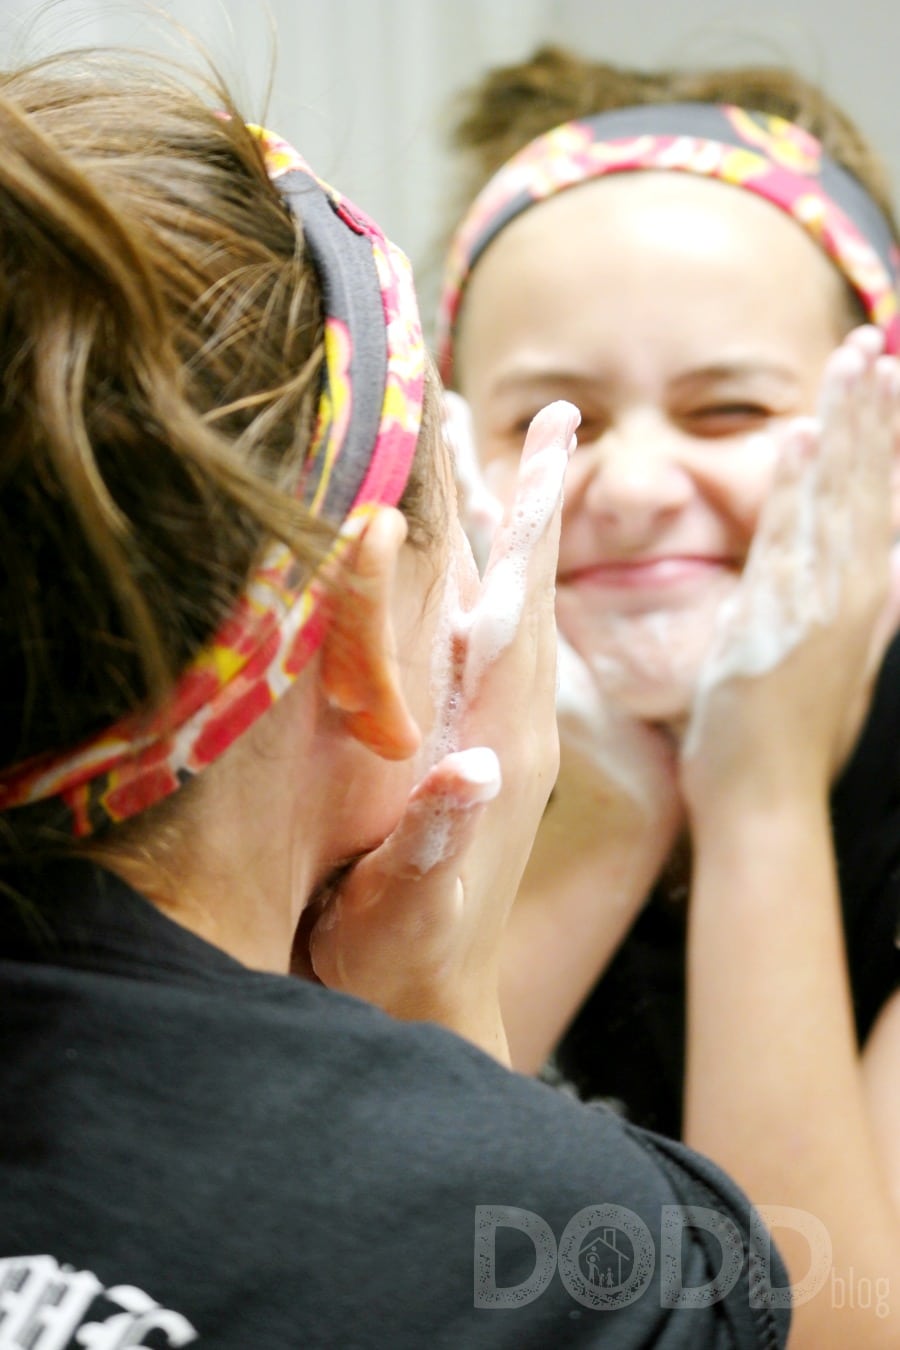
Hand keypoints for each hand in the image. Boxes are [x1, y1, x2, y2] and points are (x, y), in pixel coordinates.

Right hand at [307, 402, 579, 1059]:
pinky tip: (448, 553)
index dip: (534, 523)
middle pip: (524, 587)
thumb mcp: (417, 906)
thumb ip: (441, 840)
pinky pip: (469, 641)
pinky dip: (463, 582)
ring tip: (491, 453)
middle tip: (550, 415)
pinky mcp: (466, 742)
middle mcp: (507, 722)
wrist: (429, 995)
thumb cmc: (408, 953)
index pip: (524, 610)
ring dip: (498, 529)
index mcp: (502, 741)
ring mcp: (489, 729)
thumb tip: (476, 771)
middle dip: (530, 499)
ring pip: (496, 605)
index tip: (555, 439)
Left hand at [682, 328, 899, 813]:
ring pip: (840, 500)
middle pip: (867, 489)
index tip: (889, 387)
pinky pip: (790, 539)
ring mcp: (820, 607)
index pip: (878, 506)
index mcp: (859, 603)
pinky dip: (802, 485)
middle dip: (872, 416)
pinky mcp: (780, 622)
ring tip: (853, 362)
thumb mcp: (835, 668)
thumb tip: (884, 578)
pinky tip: (804, 434)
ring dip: (847, 429)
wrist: (765, 803)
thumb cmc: (785, 742)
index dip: (884, 445)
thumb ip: (858, 616)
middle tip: (873, 349)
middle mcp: (851, 596)